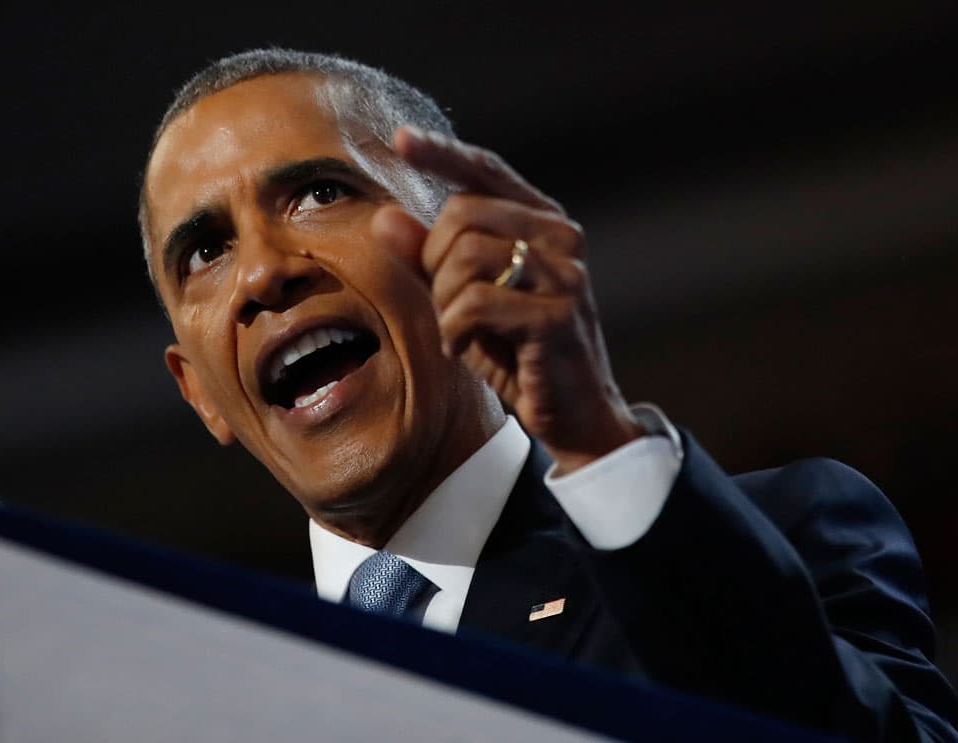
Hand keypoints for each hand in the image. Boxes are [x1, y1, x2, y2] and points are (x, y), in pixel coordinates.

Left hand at [372, 126, 644, 474]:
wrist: (574, 415)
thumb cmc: (516, 354)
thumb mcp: (463, 300)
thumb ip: (428, 258)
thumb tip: (384, 217)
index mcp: (542, 222)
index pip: (487, 171)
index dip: (442, 153)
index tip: (400, 138)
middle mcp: (561, 236)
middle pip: (460, 214)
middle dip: (434, 263)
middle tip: (449, 307)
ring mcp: (565, 273)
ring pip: (464, 256)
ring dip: (445, 304)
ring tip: (462, 332)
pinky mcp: (558, 314)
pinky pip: (474, 303)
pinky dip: (454, 331)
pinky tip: (465, 349)